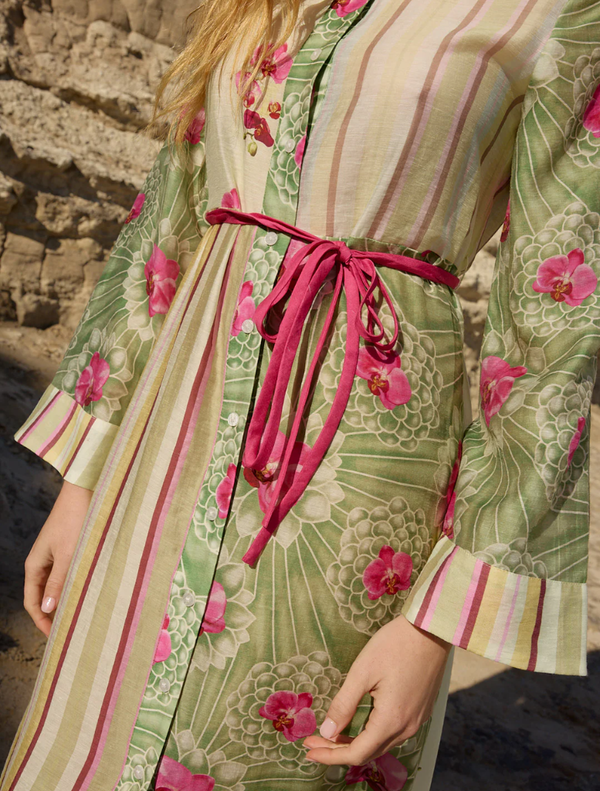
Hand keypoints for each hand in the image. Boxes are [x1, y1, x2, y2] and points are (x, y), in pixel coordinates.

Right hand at [24, 480, 92, 636]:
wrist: (85, 492)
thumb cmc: (75, 520)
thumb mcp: (68, 554)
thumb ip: (59, 581)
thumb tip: (49, 608)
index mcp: (35, 565)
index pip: (32, 602)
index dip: (42, 621)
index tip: (56, 637)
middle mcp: (42, 562)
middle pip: (43, 596)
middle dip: (53, 615)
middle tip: (70, 631)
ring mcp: (55, 556)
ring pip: (56, 586)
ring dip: (65, 601)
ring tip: (80, 616)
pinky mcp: (68, 550)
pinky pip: (67, 575)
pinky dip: (73, 586)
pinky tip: (87, 594)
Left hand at [303, 614, 450, 765]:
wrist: (430, 629)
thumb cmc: (394, 645)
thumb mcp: (362, 672)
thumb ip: (343, 704)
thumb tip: (327, 731)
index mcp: (391, 721)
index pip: (357, 754)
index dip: (330, 755)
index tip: (308, 749)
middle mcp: (407, 727)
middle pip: (369, 752)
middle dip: (338, 750)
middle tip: (313, 741)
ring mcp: (417, 720)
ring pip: (382, 743)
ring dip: (356, 743)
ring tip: (331, 734)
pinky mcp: (421, 710)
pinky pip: (393, 732)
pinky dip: (372, 734)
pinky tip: (359, 724)